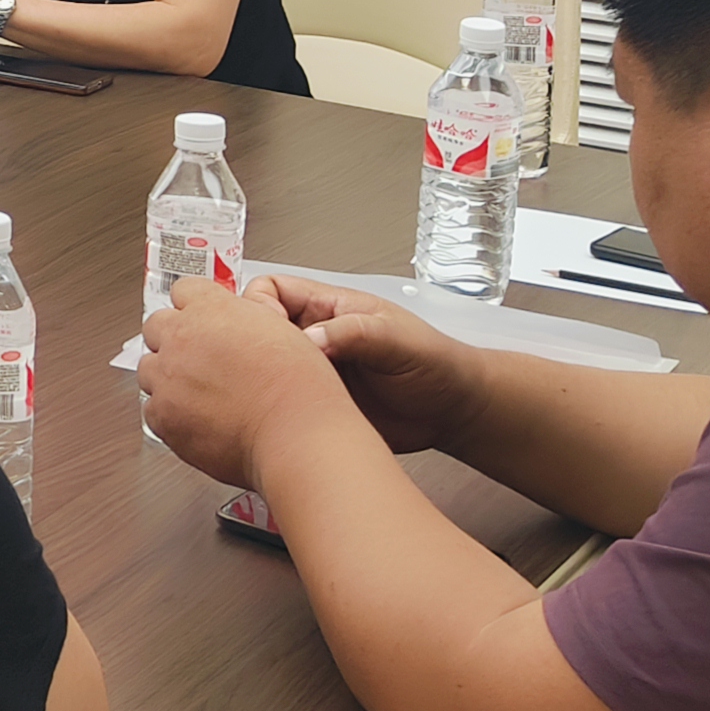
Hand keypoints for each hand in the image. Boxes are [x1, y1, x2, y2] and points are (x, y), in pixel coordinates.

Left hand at [137, 273, 357, 488]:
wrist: (296, 432)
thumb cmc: (299, 388)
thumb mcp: (281, 329)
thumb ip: (244, 320)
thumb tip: (235, 327)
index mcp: (212, 309)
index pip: (183, 290)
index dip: (193, 306)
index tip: (197, 318)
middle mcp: (183, 338)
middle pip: (156, 326)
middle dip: (173, 340)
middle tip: (197, 360)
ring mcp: (168, 377)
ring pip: (149, 369)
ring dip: (168, 378)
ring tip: (200, 395)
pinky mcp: (162, 415)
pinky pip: (152, 409)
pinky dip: (169, 415)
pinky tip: (196, 420)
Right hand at [251, 274, 489, 456]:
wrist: (455, 412)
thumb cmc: (436, 363)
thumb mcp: (397, 338)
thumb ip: (356, 333)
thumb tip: (311, 338)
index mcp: (329, 308)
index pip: (271, 291)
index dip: (259, 307)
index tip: (266, 333)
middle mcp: (315, 337)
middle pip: (260, 331)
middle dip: (254, 347)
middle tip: (264, 370)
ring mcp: (314, 372)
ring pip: (267, 370)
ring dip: (265, 383)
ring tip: (276, 398)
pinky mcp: (317, 405)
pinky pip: (283, 405)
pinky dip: (277, 411)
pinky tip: (286, 419)